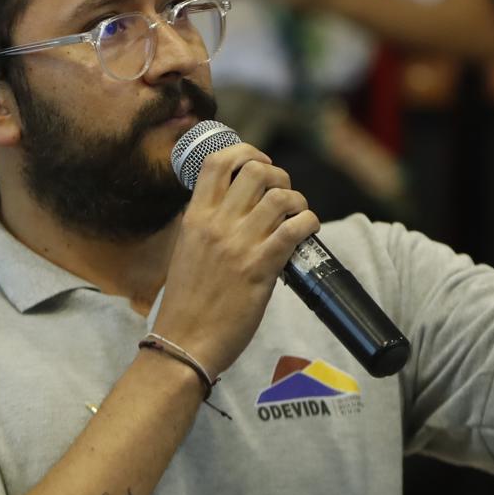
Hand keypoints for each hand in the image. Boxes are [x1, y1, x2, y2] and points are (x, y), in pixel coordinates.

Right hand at [152, 141, 319, 377]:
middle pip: (256, 171)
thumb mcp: (186, 251)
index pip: (217, 162)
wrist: (184, 342)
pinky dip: (309, 223)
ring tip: (298, 214)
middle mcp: (216, 224)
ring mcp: (239, 244)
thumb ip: (205, 226)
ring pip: (280, 197)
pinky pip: (295, 229)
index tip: (260, 162)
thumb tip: (231, 207)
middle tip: (284, 193)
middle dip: (279, 176)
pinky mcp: (261, 267)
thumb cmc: (185, 303)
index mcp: (195, 217)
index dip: (245, 152)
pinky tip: (308, 230)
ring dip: (298, 201)